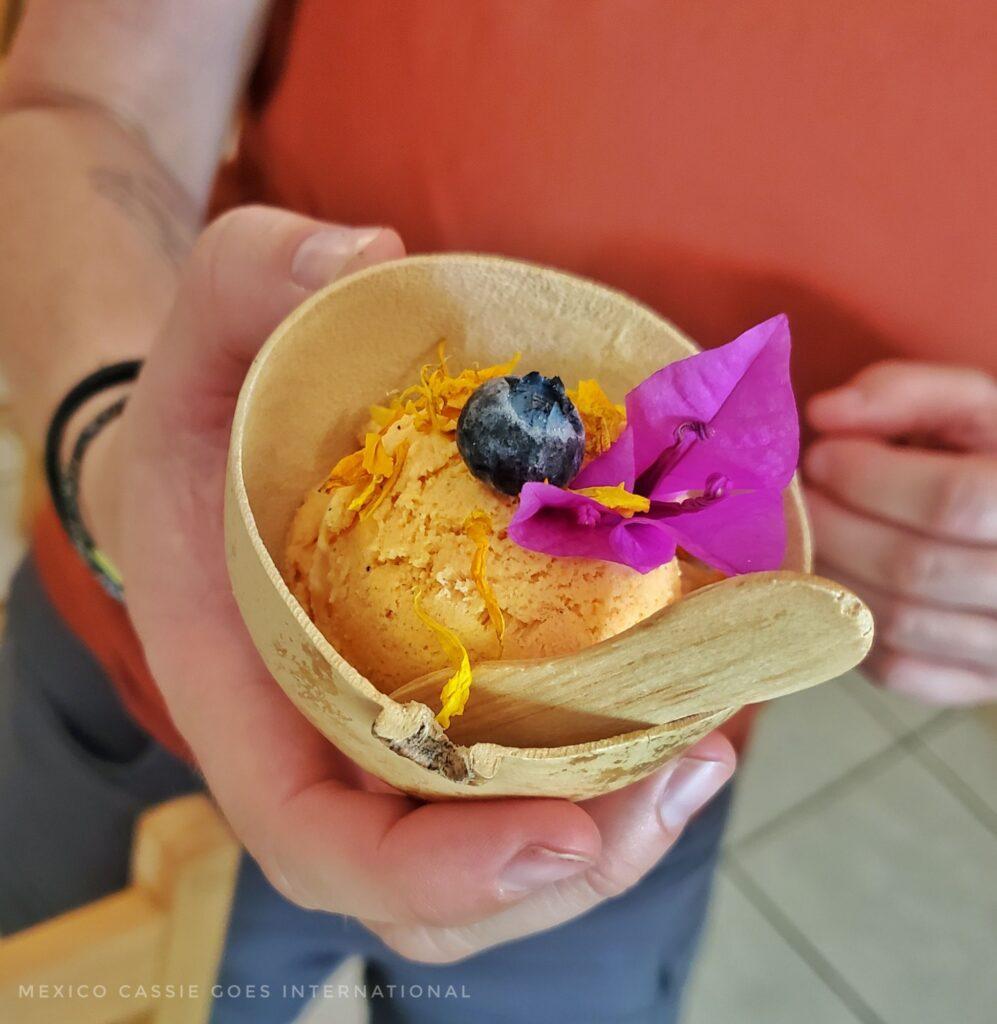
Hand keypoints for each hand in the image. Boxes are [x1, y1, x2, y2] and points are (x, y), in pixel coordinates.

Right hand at [93, 205, 734, 961]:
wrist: (234, 431)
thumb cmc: (216, 393)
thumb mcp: (211, 316)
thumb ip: (259, 273)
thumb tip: (369, 261)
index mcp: (243, 685)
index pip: (316, 836)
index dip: (431, 873)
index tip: (559, 831)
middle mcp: (320, 735)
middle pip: (434, 883)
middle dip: (563, 867)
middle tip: (681, 779)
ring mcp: (393, 727)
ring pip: (500, 842)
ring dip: (616, 831)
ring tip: (711, 751)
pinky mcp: (454, 696)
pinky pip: (537, 774)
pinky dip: (619, 770)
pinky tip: (699, 708)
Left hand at [805, 360, 996, 705]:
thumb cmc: (983, 459)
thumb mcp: (968, 408)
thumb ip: (904, 394)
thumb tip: (826, 413)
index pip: (951, 501)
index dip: (870, 479)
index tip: (820, 458)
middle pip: (914, 567)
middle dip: (833, 526)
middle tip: (798, 500)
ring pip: (895, 622)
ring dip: (829, 574)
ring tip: (809, 536)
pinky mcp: (976, 683)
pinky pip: (896, 670)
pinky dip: (848, 626)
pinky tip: (835, 582)